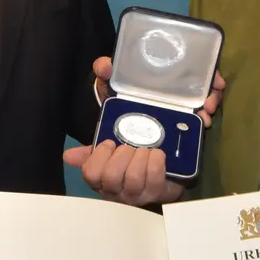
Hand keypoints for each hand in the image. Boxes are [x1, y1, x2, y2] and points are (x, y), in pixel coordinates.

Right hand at [71, 58, 226, 204]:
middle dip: (122, 157)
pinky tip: (159, 154)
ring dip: (140, 160)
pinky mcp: (159, 193)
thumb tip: (103, 66)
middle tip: (131, 145)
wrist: (169, 161)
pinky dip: (156, 165)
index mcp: (102, 171)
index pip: (90, 172)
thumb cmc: (137, 140)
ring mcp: (138, 193)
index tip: (111, 142)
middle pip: (110, 178)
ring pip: (132, 181)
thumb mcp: (118, 116)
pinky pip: (155, 181)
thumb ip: (108, 90)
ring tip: (148, 148)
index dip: (99, 157)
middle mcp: (117, 187)